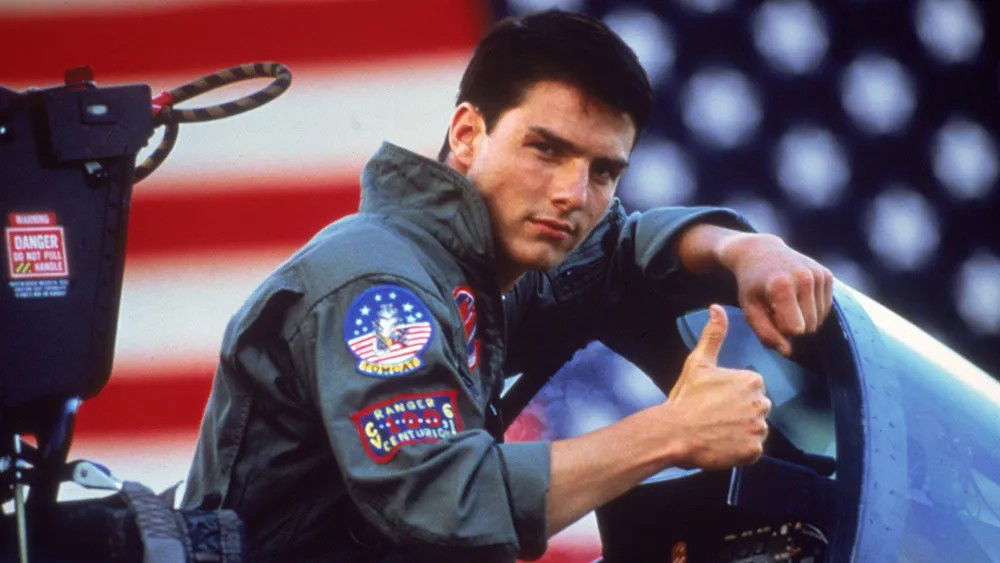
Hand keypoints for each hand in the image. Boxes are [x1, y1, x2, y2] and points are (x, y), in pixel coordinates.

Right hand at [663, 304, 770, 469]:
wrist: (674, 433)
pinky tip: (721, 445)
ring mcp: (758, 428)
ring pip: (754, 430)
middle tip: (714, 417)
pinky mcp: (754, 451)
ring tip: (717, 432)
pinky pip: (752, 451)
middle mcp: (761, 403)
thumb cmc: (686, 397)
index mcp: (752, 380)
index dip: (731, 396)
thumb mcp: (698, 363)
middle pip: (755, 409)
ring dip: (740, 432)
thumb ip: (713, 335)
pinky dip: (739, 450)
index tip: (714, 401)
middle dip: (739, 414)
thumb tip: (717, 308)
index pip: (751, 390)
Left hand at [716, 232, 832, 355]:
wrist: (760, 252)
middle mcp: (804, 277)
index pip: (794, 330)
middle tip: (775, 309)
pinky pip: (825, 309)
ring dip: (802, 318)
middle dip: (792, 325)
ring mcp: (818, 274)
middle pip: (809, 326)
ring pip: (819, 320)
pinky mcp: (827, 274)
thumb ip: (766, 334)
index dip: (780, 329)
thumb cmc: (752, 285)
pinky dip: (811, 308)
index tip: (769, 316)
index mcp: (782, 285)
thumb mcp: (750, 309)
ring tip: (785, 302)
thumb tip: (787, 352)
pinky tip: (796, 297)